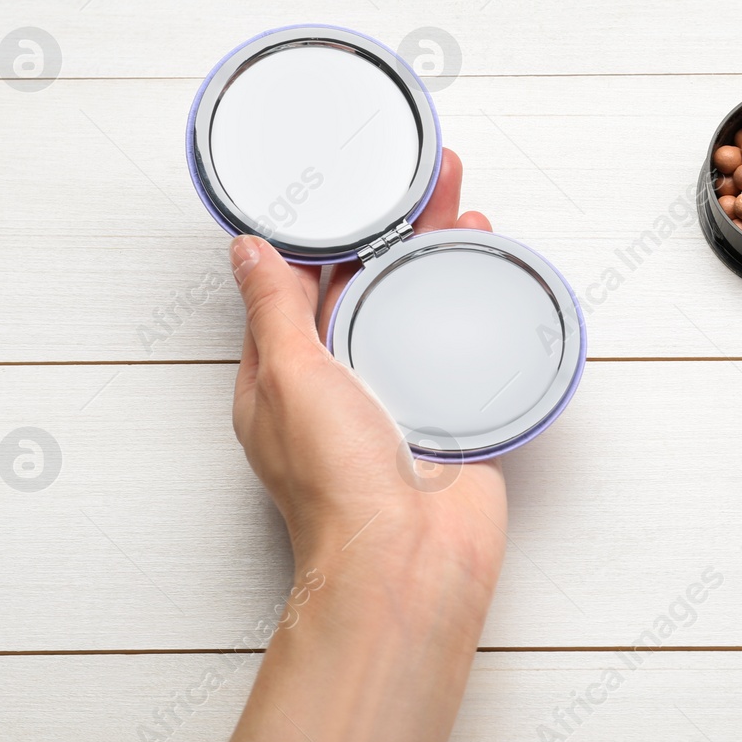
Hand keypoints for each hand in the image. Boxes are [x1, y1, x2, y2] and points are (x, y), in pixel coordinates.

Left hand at [227, 148, 506, 590]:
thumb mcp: (290, 378)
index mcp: (287, 376)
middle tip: (431, 182)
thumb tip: (247, 252)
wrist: (409, 559)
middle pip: (372, 286)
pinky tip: (493, 276)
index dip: (331, 234)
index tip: (357, 187)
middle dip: (401, 230)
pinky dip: (478, 308)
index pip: (303, 285)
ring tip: (470, 212)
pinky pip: (464, 351)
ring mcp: (399, 398)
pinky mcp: (449, 415)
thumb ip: (275, 309)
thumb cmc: (337, 489)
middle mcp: (343, 383)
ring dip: (444, 257)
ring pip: (421, 310)